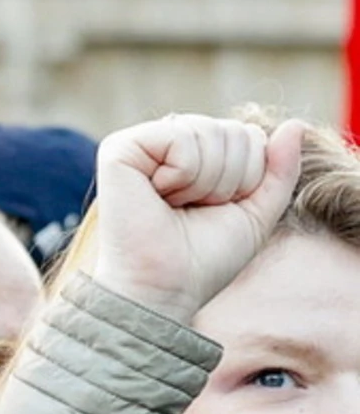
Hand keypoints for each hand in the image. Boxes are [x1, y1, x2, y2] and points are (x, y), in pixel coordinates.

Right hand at [91, 114, 306, 323]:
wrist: (165, 288)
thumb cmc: (204, 259)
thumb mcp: (256, 212)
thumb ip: (279, 170)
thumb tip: (294, 125)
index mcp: (193, 154)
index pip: (246, 135)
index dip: (247, 177)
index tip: (214, 209)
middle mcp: (164, 143)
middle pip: (230, 130)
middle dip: (228, 179)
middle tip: (193, 210)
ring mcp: (139, 144)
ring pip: (206, 131)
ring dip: (204, 182)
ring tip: (174, 206)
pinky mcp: (119, 149)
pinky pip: (180, 137)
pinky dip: (182, 173)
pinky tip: (158, 195)